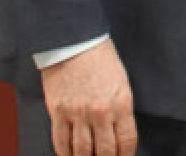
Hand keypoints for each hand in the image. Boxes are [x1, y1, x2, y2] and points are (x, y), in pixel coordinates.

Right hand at [40, 38, 136, 155]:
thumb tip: (118, 133)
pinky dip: (65, 154)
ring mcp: (78, 113)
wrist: (74, 41)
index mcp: (121, 103)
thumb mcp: (121, 81)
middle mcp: (100, 112)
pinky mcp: (58, 112)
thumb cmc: (100, 58)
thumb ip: (121, 108)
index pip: (127, 141)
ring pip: (82, 152)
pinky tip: (69, 155)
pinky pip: (61, 142)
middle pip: (105, 151)